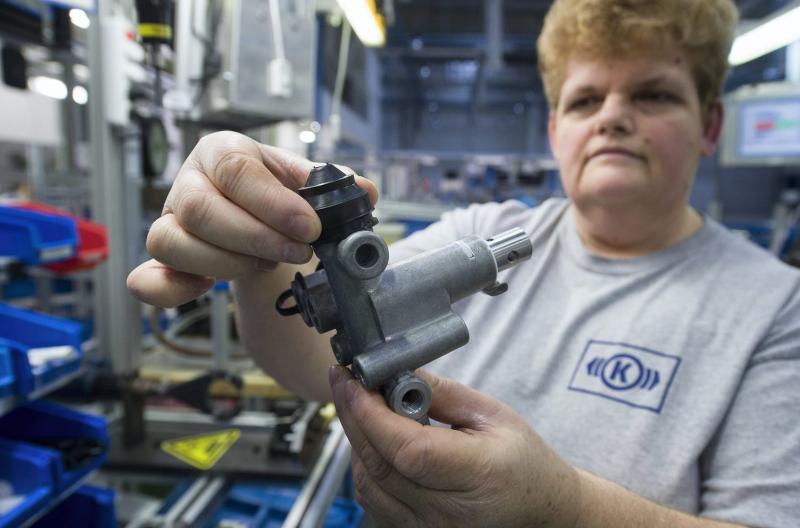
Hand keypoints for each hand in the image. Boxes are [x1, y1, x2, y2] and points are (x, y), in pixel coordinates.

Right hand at [126, 131, 376, 306]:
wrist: (257, 217)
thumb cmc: (277, 195)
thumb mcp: (305, 182)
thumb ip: (332, 186)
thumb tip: (365, 191)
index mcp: (221, 151)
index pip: (236, 171)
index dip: (273, 203)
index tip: (309, 228)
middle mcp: (187, 183)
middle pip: (200, 210)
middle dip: (257, 239)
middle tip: (299, 253)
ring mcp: (169, 222)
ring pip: (171, 244)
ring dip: (228, 263)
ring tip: (267, 264)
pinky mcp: (162, 261)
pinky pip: (146, 280)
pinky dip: (170, 291)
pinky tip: (206, 289)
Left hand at [329, 367, 580, 527]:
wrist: (541, 511)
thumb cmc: (522, 460)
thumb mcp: (493, 415)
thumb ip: (442, 393)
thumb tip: (396, 370)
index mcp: (479, 475)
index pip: (408, 449)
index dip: (372, 414)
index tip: (352, 380)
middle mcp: (448, 514)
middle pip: (379, 465)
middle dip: (352, 416)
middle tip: (343, 379)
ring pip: (368, 486)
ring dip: (356, 441)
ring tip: (362, 406)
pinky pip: (374, 501)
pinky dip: (366, 467)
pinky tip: (375, 441)